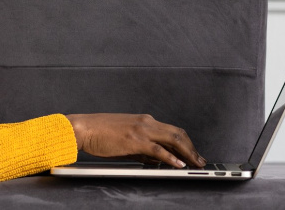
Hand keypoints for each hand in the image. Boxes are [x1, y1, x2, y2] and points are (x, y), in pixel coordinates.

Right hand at [64, 113, 205, 168]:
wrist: (84, 128)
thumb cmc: (100, 134)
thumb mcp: (126, 142)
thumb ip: (143, 150)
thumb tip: (158, 160)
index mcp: (144, 121)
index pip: (172, 131)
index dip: (186, 143)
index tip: (193, 153)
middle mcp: (146, 122)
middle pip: (178, 133)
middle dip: (192, 148)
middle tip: (200, 161)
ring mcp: (141, 130)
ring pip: (173, 139)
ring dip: (187, 153)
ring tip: (195, 164)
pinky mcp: (135, 140)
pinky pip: (158, 149)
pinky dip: (171, 157)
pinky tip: (178, 164)